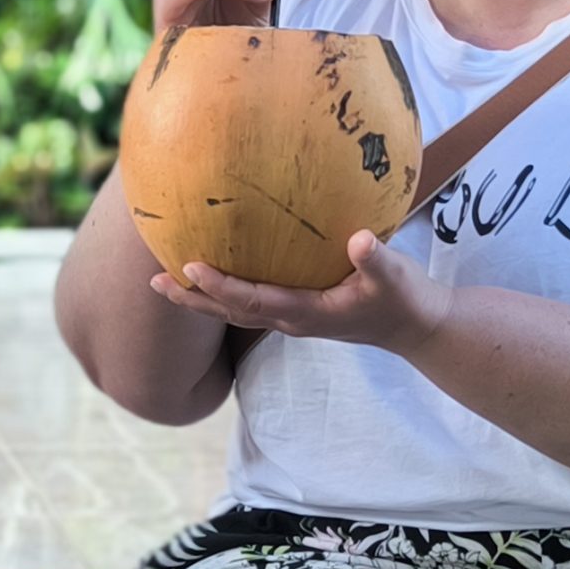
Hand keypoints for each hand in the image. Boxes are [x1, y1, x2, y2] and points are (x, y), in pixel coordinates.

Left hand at [149, 229, 452, 356]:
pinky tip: (214, 272)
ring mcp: (292, 318)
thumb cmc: (405, 301)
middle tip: (152, 282)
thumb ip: (376, 260)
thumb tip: (359, 240)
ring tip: (165, 281)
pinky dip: (225, 291)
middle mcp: (291, 319)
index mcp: (306, 313)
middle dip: (191, 298)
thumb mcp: (395, 278)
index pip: (251, 300)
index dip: (219, 285)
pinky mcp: (298, 311)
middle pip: (228, 313)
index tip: (190, 266)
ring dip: (200, 298)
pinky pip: (250, 302)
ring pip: (235, 311)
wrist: (417, 328)